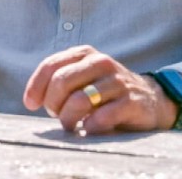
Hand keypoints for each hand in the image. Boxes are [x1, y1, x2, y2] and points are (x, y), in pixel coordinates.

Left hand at [23, 45, 176, 133]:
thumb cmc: (105, 92)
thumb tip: (32, 99)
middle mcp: (100, 62)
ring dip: (68, 118)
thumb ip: (59, 80)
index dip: (36, 87)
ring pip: (79, 100)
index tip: (31, 104)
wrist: (151, 99)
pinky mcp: (131, 102)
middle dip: (53, 104)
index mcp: (84, 53)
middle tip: (57, 115)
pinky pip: (102, 117)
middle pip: (61, 82)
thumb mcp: (82, 77)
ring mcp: (117, 81)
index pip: (50, 66)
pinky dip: (90, 127)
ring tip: (71, 125)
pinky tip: (89, 129)